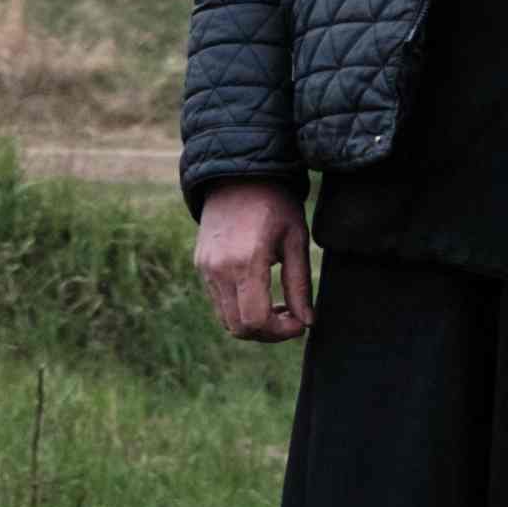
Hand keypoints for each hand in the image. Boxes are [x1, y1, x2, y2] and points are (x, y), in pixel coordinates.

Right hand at [194, 181, 316, 342]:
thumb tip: (307, 321)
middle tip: (292, 319)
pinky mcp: (200, 265)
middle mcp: (219, 269)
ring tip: (278, 307)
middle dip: (268, 333)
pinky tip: (260, 293)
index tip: (300, 323)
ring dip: (253, 323)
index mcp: (246, 260)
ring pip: (226, 319)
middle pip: (239, 328)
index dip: (281, 332)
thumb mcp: (295, 239)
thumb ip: (299, 284)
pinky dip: (239, 309)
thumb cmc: (274, 202)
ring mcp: (205, 268)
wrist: (236, 173)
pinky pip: (218, 302)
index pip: (256, 320)